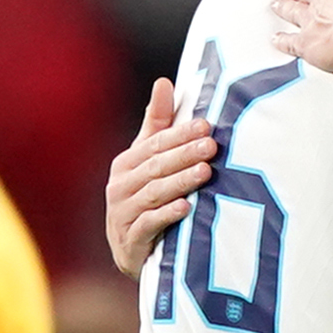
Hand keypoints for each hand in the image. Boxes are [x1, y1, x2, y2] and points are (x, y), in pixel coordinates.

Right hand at [102, 77, 219, 276]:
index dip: (180, 134)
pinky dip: (166, 215)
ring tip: (205, 173)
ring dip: (180, 182)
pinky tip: (185, 208)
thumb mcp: (148, 160)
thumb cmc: (145, 196)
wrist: (131, 250)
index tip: (206, 125)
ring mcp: (122, 214)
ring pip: (153, 193)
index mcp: (126, 163)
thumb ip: (157, 124)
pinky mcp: (129, 240)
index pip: (155, 144)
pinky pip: (148, 225)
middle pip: (156, 167)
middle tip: (212, 146)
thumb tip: (164, 82)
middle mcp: (120, 186)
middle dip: (184, 155)